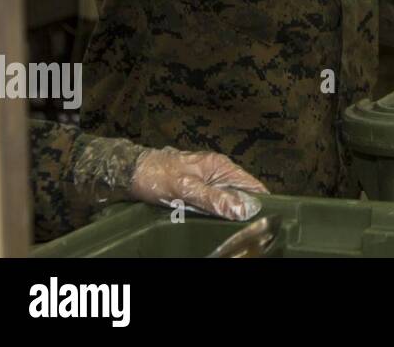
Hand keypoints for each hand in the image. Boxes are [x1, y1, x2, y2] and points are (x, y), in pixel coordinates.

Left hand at [129, 147, 267, 221]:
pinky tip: (209, 221)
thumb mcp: (186, 189)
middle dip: (242, 209)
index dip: (260, 201)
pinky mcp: (197, 188)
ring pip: (226, 199)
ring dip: (225, 212)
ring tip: (226, 226)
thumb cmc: (157, 176)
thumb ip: (214, 199)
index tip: (263, 218)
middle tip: (241, 227)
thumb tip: (243, 209)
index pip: (252, 184)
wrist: (130, 171)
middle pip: (240, 193)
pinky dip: (212, 211)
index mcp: (221, 166)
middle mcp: (218, 171)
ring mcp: (207, 179)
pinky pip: (212, 202)